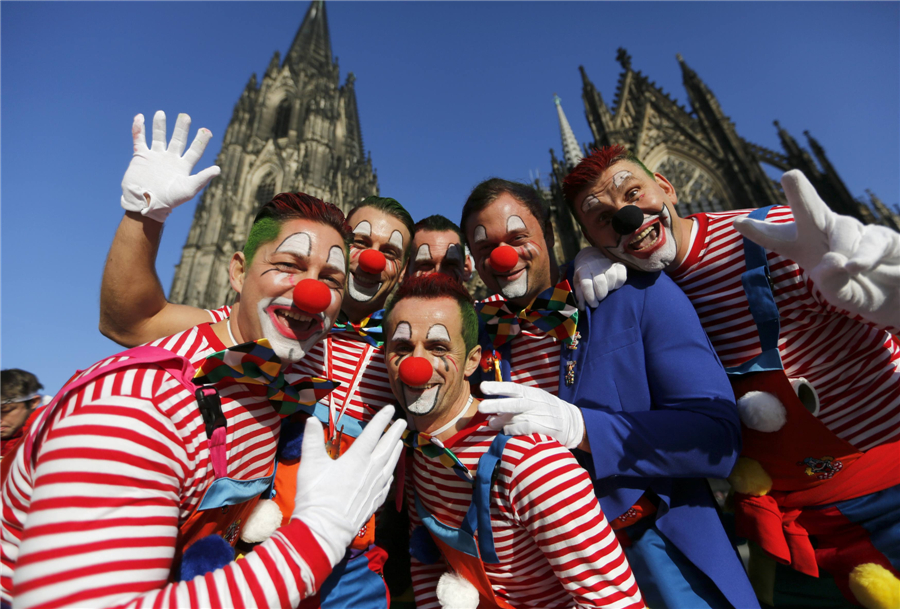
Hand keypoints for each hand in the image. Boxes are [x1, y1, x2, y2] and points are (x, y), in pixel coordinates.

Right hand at [121, 111, 220, 222]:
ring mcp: (155, 156)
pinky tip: (140, 117)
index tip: (206, 131)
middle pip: (178, 140)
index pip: (194, 150)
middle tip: (185, 117)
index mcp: (183, 166)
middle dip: (181, 128)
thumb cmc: (169, 200)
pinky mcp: (141, 156)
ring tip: (161, 113)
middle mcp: (170, 159)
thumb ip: (202, 178)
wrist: (146, 204)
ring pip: (158, 137)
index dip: (201, 141)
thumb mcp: (189, 189)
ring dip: (159, 126)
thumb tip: (218, 169)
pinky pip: (139, 139)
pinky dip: (139, 129)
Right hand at [292, 406, 405, 566]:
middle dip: (395, 432)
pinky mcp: (376, 501)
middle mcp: (371, 470)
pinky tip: (391, 473)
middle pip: (387, 447)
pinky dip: (391, 474)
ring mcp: (376, 487)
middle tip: (402, 421)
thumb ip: (312, 440)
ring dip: (396, 451)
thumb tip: (311, 419)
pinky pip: (388, 483)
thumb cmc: (317, 496)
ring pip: (391, 464)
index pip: (372, 433)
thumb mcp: (311, 464)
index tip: (389, 408)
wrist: (326, 529)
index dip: (381, 419)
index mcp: (357, 458)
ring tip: (401, 443)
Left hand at [478, 381, 584, 448]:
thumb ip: (514, 405)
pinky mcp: (544, 428)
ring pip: (518, 417)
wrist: (572, 422)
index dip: (497, 387)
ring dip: (501, 421)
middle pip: (514, 402)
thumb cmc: (546, 410)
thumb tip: (491, 413)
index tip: (482, 387)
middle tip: (480, 407)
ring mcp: (540, 415)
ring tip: (491, 423)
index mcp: (531, 393)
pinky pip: (525, 428)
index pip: (513, 388)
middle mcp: (535, 402)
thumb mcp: (533, 401)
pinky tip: (505, 431)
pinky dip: (513, 430)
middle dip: (496, 404)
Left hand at [572, 247, 627, 308]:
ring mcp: (607, 262)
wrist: (590, 256)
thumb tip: (583, 307)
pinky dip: (619, 281)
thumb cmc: (584, 273)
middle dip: (601, 294)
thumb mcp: (578, 282)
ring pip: (612, 276)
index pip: (586, 285)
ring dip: (610, 287)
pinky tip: (614, 285)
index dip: (590, 297)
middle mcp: (595, 265)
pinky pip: (622, 272)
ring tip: (607, 290)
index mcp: (583, 270)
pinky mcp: (617, 262)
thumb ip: (580, 294)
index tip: (594, 304)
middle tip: (600, 298)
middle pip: (600, 282)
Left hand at [734, 170, 899, 328]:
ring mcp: (853, 231)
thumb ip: (833, 284)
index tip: (737, 223)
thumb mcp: (842, 297)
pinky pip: (871, 240)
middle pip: (811, 210)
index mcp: (804, 249)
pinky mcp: (881, 235)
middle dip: (801, 193)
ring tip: (847, 268)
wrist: (897, 297)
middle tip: (790, 175)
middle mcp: (825, 234)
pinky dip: (864, 254)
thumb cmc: (859, 294)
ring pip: (844, 228)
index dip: (759, 231)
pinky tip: (856, 266)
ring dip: (843, 247)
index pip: (778, 239)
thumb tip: (835, 261)